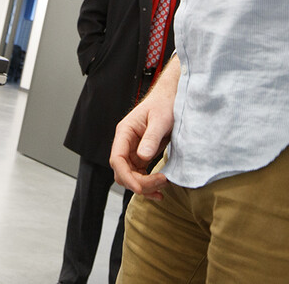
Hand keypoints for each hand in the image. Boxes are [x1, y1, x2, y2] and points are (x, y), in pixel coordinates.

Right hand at [109, 59, 178, 199]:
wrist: (171, 99)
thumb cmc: (164, 104)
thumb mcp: (160, 120)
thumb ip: (151, 138)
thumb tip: (142, 157)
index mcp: (125, 132)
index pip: (117, 159)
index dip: (126, 176)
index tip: (141, 187)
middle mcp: (125, 143)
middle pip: (122, 171)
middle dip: (139, 183)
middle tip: (161, 184)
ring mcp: (133, 150)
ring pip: (130, 176)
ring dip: (144, 186)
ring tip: (163, 188)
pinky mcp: (142, 155)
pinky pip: (140, 174)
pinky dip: (148, 184)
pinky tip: (159, 188)